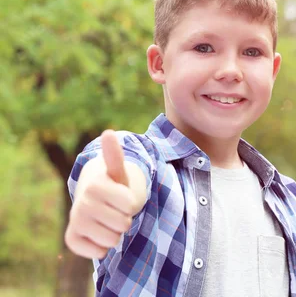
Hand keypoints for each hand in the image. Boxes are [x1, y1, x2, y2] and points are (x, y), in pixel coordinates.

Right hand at [65, 130, 135, 258]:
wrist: (95, 199)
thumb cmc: (114, 186)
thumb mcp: (119, 171)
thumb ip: (115, 155)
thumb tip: (108, 133)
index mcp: (95, 186)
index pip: (131, 205)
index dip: (132, 203)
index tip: (122, 196)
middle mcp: (81, 203)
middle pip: (123, 224)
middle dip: (125, 219)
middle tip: (115, 209)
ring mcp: (75, 222)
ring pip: (113, 241)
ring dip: (116, 233)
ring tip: (108, 220)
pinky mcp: (71, 239)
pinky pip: (98, 253)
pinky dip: (103, 248)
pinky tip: (98, 234)